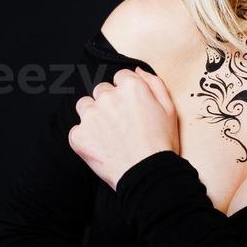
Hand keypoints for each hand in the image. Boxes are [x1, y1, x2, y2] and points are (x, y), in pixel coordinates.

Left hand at [68, 67, 179, 190]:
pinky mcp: (78, 135)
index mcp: (130, 87)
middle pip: (102, 91)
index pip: (120, 78)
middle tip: (121, 125)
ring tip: (108, 135)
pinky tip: (101, 148)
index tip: (130, 108)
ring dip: (93, 116)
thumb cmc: (161, 145)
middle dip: (109, 104)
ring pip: (85, 106)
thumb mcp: (169, 109)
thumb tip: (137, 71)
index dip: (126, 93)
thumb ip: (154, 84)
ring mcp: (90, 116)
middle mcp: (107, 97)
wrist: (147, 175)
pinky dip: (85, 138)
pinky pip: (77, 130)